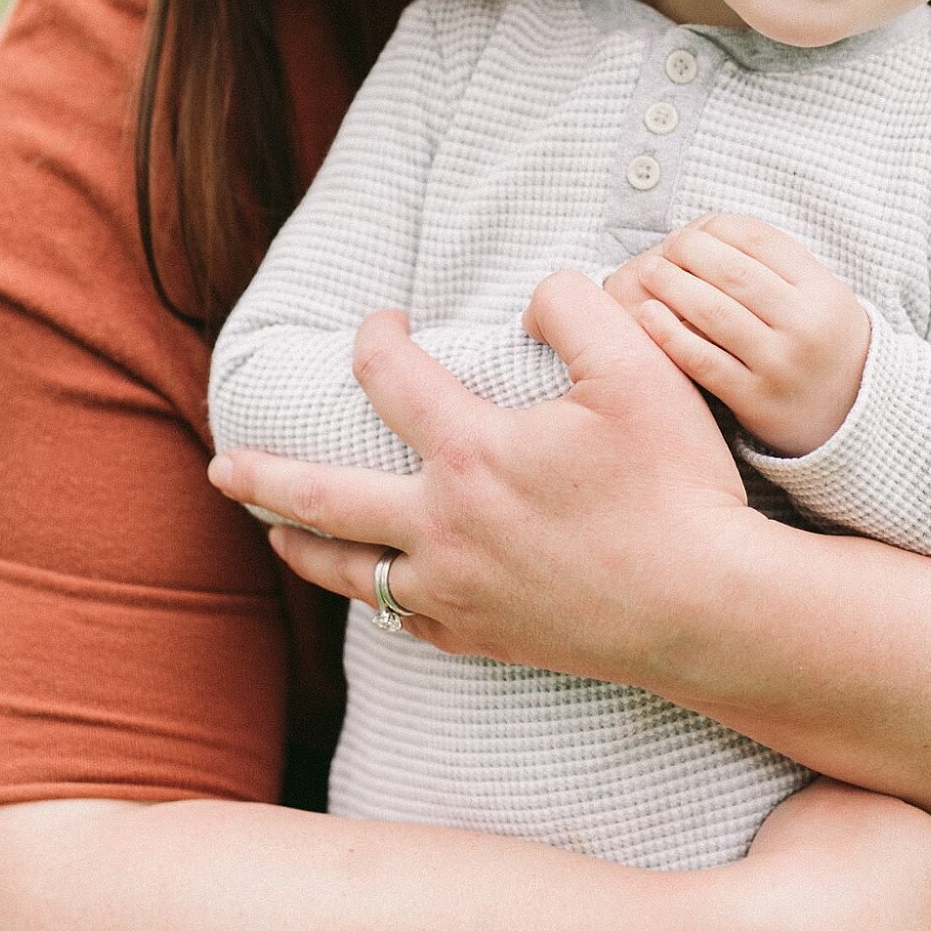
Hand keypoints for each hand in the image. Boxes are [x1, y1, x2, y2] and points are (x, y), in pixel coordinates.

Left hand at [207, 271, 757, 683]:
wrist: (706, 608)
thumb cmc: (677, 486)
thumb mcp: (640, 370)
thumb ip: (576, 306)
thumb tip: (532, 293)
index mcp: (473, 453)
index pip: (391, 378)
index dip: (375, 339)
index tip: (381, 322)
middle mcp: (444, 526)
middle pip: (321, 497)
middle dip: (263, 474)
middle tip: (224, 464)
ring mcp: (457, 591)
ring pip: (348, 572)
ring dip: (301, 544)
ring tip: (273, 529)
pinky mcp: (483, 637)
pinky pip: (402, 618)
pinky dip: (375, 597)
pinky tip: (373, 584)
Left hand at [603, 214, 870, 456]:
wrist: (852, 411)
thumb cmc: (821, 339)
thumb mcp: (818, 293)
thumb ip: (773, 261)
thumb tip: (704, 227)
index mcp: (822, 290)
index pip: (760, 239)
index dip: (718, 227)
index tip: (694, 229)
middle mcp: (804, 326)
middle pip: (732, 272)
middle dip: (688, 251)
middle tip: (666, 247)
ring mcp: (779, 366)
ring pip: (713, 313)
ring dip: (671, 286)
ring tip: (649, 273)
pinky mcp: (755, 401)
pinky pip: (702, 361)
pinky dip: (668, 334)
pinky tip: (647, 315)